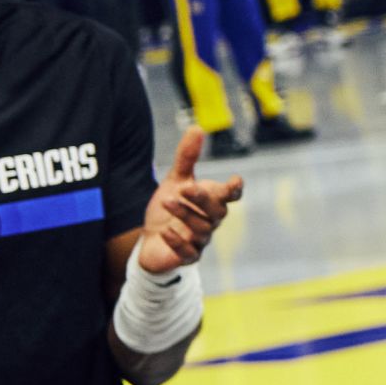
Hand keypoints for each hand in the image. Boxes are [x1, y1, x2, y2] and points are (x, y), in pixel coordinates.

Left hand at [136, 127, 245, 272]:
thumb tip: (197, 127)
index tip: (234, 181)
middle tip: (185, 188)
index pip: (231, 196)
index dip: (234, 189)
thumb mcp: (175, 181)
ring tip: (166, 201)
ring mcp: (200, 240)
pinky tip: (165, 232)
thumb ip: (187, 157)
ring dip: (185, 214)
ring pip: (202, 229)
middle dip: (203, 199)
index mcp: (212, 201)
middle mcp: (210, 220)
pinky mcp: (187, 257)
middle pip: (218, 211)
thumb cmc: (169, 209)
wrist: (151, 241)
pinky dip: (178, 242)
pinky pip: (189, 252)